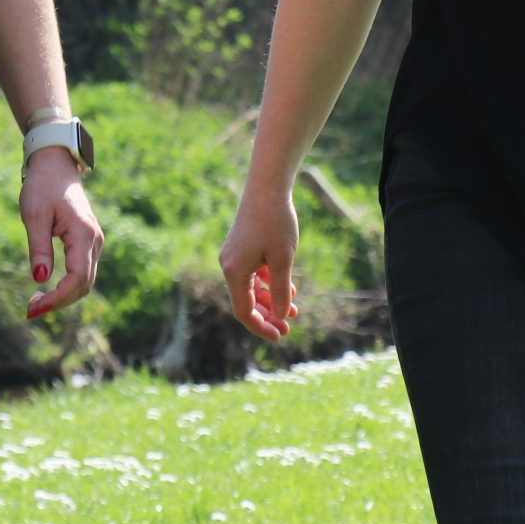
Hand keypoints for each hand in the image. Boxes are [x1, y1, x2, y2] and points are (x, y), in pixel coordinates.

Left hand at [21, 148, 103, 319]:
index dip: (58, 298)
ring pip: (85, 281)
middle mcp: (94, 240)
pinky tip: (47, 290)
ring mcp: (94, 241)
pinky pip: (82, 272)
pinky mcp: (88, 242)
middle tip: (30, 310)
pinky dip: (67, 286)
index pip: (77, 278)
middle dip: (59, 302)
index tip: (34, 308)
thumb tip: (41, 279)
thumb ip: (39, 248)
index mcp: (83, 233)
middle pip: (84, 284)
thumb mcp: (34, 216)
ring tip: (35, 303)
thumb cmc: (43, 185)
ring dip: (63, 297)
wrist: (56, 164)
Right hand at [219, 187, 299, 341]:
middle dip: (268, 315)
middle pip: (247, 301)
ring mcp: (234, 255)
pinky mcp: (241, 246)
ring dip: (272, 299)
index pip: (244, 311)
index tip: (280, 336)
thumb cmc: (275, 222)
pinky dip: (269, 282)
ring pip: (251, 287)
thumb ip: (281, 291)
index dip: (261, 327)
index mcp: (234, 272)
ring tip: (295, 308)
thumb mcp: (283, 260)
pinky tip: (288, 285)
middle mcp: (229, 265)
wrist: (267, 187)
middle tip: (289, 328)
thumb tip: (281, 317)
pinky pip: (253, 273)